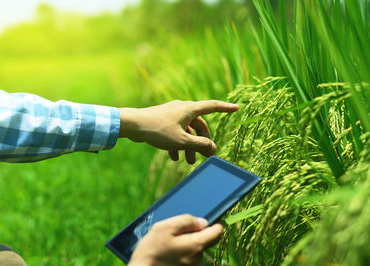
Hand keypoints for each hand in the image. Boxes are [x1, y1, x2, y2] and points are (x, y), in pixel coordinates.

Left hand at [119, 100, 238, 163]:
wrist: (132, 125)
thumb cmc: (157, 130)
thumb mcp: (182, 141)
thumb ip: (199, 145)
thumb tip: (213, 148)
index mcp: (189, 109)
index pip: (212, 106)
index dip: (225, 108)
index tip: (236, 108)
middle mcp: (182, 109)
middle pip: (199, 125)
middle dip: (202, 141)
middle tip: (205, 157)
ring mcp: (172, 114)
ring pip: (186, 130)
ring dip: (189, 146)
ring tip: (188, 162)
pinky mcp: (163, 120)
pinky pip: (175, 132)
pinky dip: (177, 143)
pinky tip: (174, 158)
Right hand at [128, 214, 222, 265]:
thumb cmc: (150, 251)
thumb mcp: (165, 228)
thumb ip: (186, 221)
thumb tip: (203, 222)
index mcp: (196, 246)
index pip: (218, 232)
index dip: (215, 223)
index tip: (209, 219)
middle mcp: (199, 260)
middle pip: (206, 241)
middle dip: (195, 234)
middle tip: (178, 233)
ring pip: (196, 250)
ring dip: (187, 245)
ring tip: (169, 245)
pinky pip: (189, 259)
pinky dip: (182, 255)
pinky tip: (169, 254)